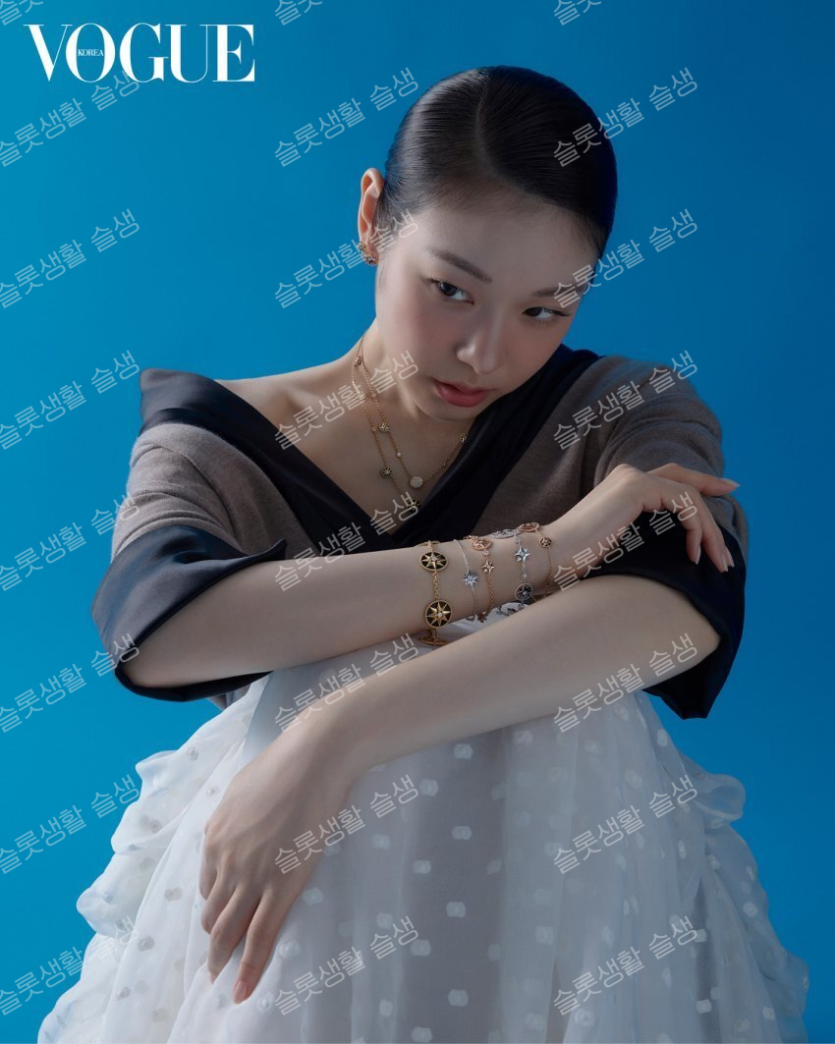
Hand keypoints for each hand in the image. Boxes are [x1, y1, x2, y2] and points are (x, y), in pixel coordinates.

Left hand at [198, 710, 353, 1004]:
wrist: (313, 756)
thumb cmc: (286, 764)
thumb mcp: (243, 788)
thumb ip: (234, 817)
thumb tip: (235, 829)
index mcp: (215, 835)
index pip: (208, 885)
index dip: (214, 907)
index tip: (220, 921)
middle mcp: (225, 860)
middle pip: (213, 913)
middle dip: (213, 940)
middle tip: (215, 962)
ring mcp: (252, 875)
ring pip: (229, 930)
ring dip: (223, 959)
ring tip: (223, 979)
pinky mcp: (281, 884)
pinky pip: (260, 936)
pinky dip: (249, 967)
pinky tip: (242, 989)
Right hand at [548, 462, 739, 574]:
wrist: (551, 556)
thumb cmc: (577, 559)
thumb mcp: (620, 543)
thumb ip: (644, 532)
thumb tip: (678, 545)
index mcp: (623, 484)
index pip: (672, 479)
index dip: (703, 482)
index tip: (728, 490)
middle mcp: (628, 474)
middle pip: (686, 484)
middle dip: (713, 509)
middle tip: (727, 547)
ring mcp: (632, 477)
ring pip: (689, 496)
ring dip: (709, 531)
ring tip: (716, 562)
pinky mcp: (636, 487)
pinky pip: (683, 503)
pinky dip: (695, 528)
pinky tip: (694, 554)